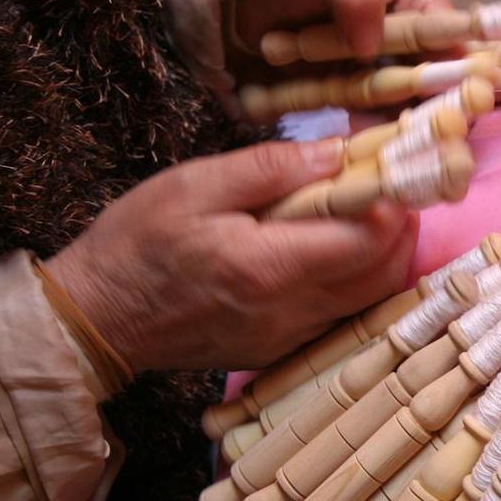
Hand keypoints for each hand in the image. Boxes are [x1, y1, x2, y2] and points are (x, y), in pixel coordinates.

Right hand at [45, 139, 417, 371]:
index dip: (392, 199)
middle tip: (394, 186)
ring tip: (375, 211)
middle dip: (402, 226)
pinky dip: (361, 281)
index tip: (391, 166)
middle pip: (384, 272)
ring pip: (373, 298)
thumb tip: (339, 152)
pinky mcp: (283, 349)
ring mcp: (290, 337)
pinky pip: (344, 315)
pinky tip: (344, 249)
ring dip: (387, 254)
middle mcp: (290, 311)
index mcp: (269, 267)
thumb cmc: (138, 241)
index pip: (367, 238)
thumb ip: (272, 168)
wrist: (97, 317)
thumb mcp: (196, 185)